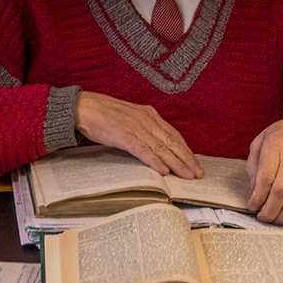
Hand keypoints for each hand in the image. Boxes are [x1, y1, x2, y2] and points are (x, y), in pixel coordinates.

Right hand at [74, 91, 202, 178]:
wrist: (84, 107)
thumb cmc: (104, 115)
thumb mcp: (130, 119)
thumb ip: (144, 130)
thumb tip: (157, 148)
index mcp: (149, 114)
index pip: (173, 135)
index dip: (186, 150)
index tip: (195, 163)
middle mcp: (146, 119)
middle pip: (172, 142)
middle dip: (187, 159)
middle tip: (198, 174)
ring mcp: (135, 126)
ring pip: (161, 148)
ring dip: (176, 163)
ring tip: (187, 175)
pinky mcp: (124, 135)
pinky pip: (143, 150)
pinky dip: (155, 161)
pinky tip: (163, 170)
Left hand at [246, 115, 282, 225]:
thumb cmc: (282, 135)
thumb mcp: (261, 140)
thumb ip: (254, 163)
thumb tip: (254, 190)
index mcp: (275, 147)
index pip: (265, 177)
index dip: (257, 196)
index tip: (252, 206)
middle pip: (280, 191)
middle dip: (269, 210)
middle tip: (262, 218)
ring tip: (274, 220)